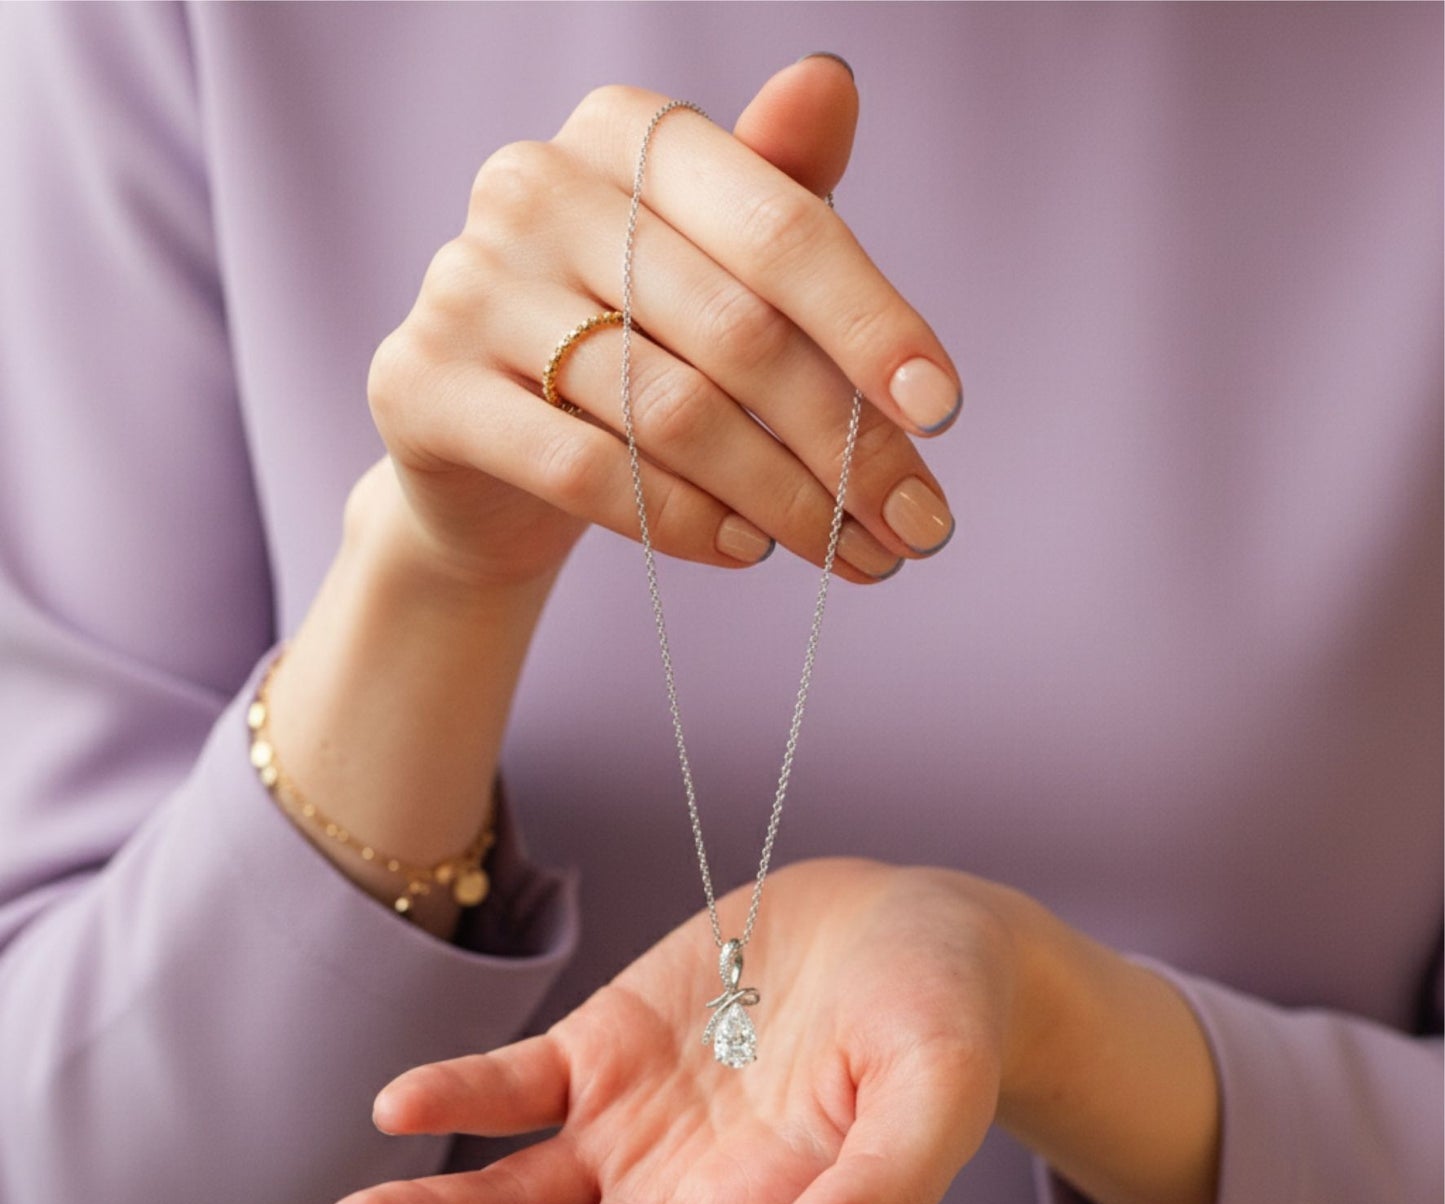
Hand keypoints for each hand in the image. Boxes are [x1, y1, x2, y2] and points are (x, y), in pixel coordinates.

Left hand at [325, 860, 1024, 1203]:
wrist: (912, 924)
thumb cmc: (944, 1014)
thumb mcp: (941, 1086)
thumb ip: (888, 1183)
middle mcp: (682, 1197)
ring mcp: (635, 1125)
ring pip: (517, 1197)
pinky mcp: (607, 1046)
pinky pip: (518, 1087)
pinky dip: (460, 1096)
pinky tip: (401, 1105)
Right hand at [364, 57, 960, 591]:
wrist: (490, 450)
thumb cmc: (630, 344)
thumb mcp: (715, 269)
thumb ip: (780, 199)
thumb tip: (834, 83)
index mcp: (627, 135)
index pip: (780, 228)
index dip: (873, 325)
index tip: (942, 414)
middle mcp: (535, 185)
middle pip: (736, 333)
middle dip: (844, 445)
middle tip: (913, 527)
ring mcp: (467, 283)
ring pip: (668, 411)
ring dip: (781, 501)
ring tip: (846, 553)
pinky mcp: (423, 386)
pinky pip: (584, 470)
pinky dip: (682, 523)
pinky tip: (746, 551)